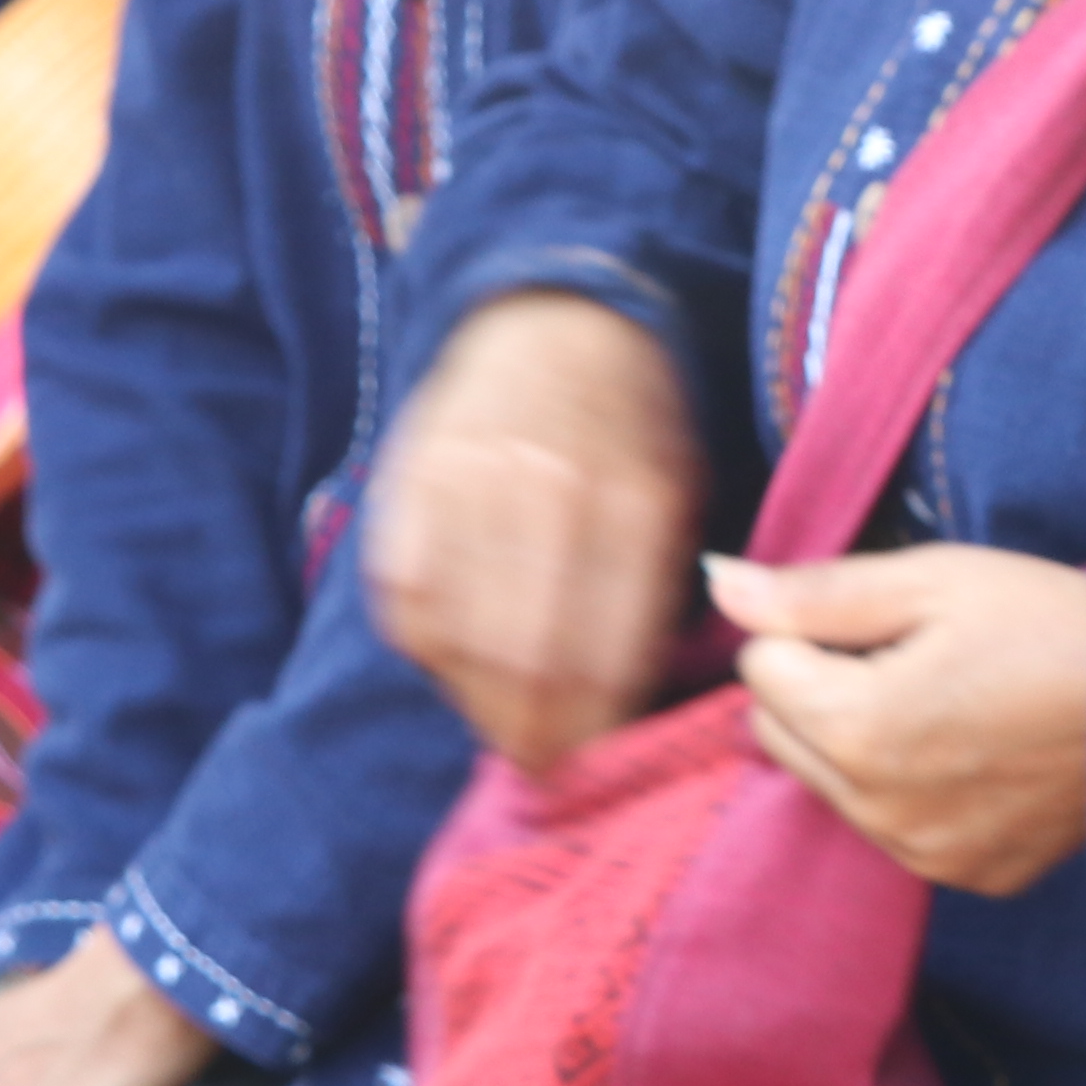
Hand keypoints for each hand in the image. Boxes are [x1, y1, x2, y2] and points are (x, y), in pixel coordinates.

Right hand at [367, 292, 704, 769]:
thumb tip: (627, 703)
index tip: (588, 765)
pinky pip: (405, 598)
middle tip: (536, 765)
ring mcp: (471, 486)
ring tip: (496, 722)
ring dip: (476, 701)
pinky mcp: (410, 483)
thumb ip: (659, 591)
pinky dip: (426, 645)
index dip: (593, 729)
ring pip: (459, 638)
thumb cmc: (630, 425)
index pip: (608, 653)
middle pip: (528, 659)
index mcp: (635, 504)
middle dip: (531, 732)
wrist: (554, 320)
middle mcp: (550, 495)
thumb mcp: (680, 493)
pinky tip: (453, 658)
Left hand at [706, 545, 1085, 895]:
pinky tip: (978, 750)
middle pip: (777, 733)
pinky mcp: (967, 877)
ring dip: (859, 740)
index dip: (812, 627)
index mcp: (857, 729)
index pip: (758, 666)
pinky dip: (911, 789)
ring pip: (829, 784)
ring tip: (950, 700)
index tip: (889, 619)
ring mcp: (923, 855)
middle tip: (913, 654)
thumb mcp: (934, 579)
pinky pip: (893, 828)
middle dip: (819, 688)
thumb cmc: (1052, 623)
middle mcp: (877, 811)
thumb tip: (718, 584)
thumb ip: (815, 591)